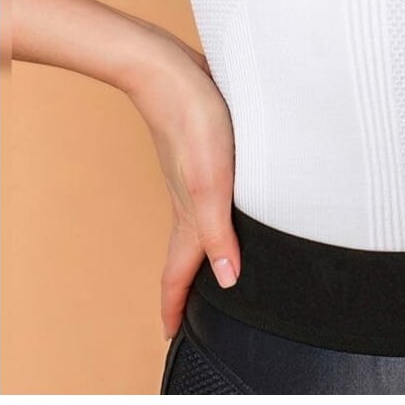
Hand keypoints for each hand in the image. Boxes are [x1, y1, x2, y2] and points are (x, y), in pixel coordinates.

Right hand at [123, 32, 240, 339]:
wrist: (169, 70)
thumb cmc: (191, 121)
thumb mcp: (210, 181)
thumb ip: (217, 230)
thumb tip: (228, 279)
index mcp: (189, 212)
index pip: (177, 271)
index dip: (175, 306)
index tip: (171, 335)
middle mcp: (189, 197)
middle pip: (187, 250)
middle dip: (190, 282)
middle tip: (196, 307)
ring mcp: (195, 173)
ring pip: (200, 220)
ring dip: (206, 245)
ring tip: (217, 261)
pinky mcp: (205, 149)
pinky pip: (210, 192)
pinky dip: (218, 210)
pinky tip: (235, 199)